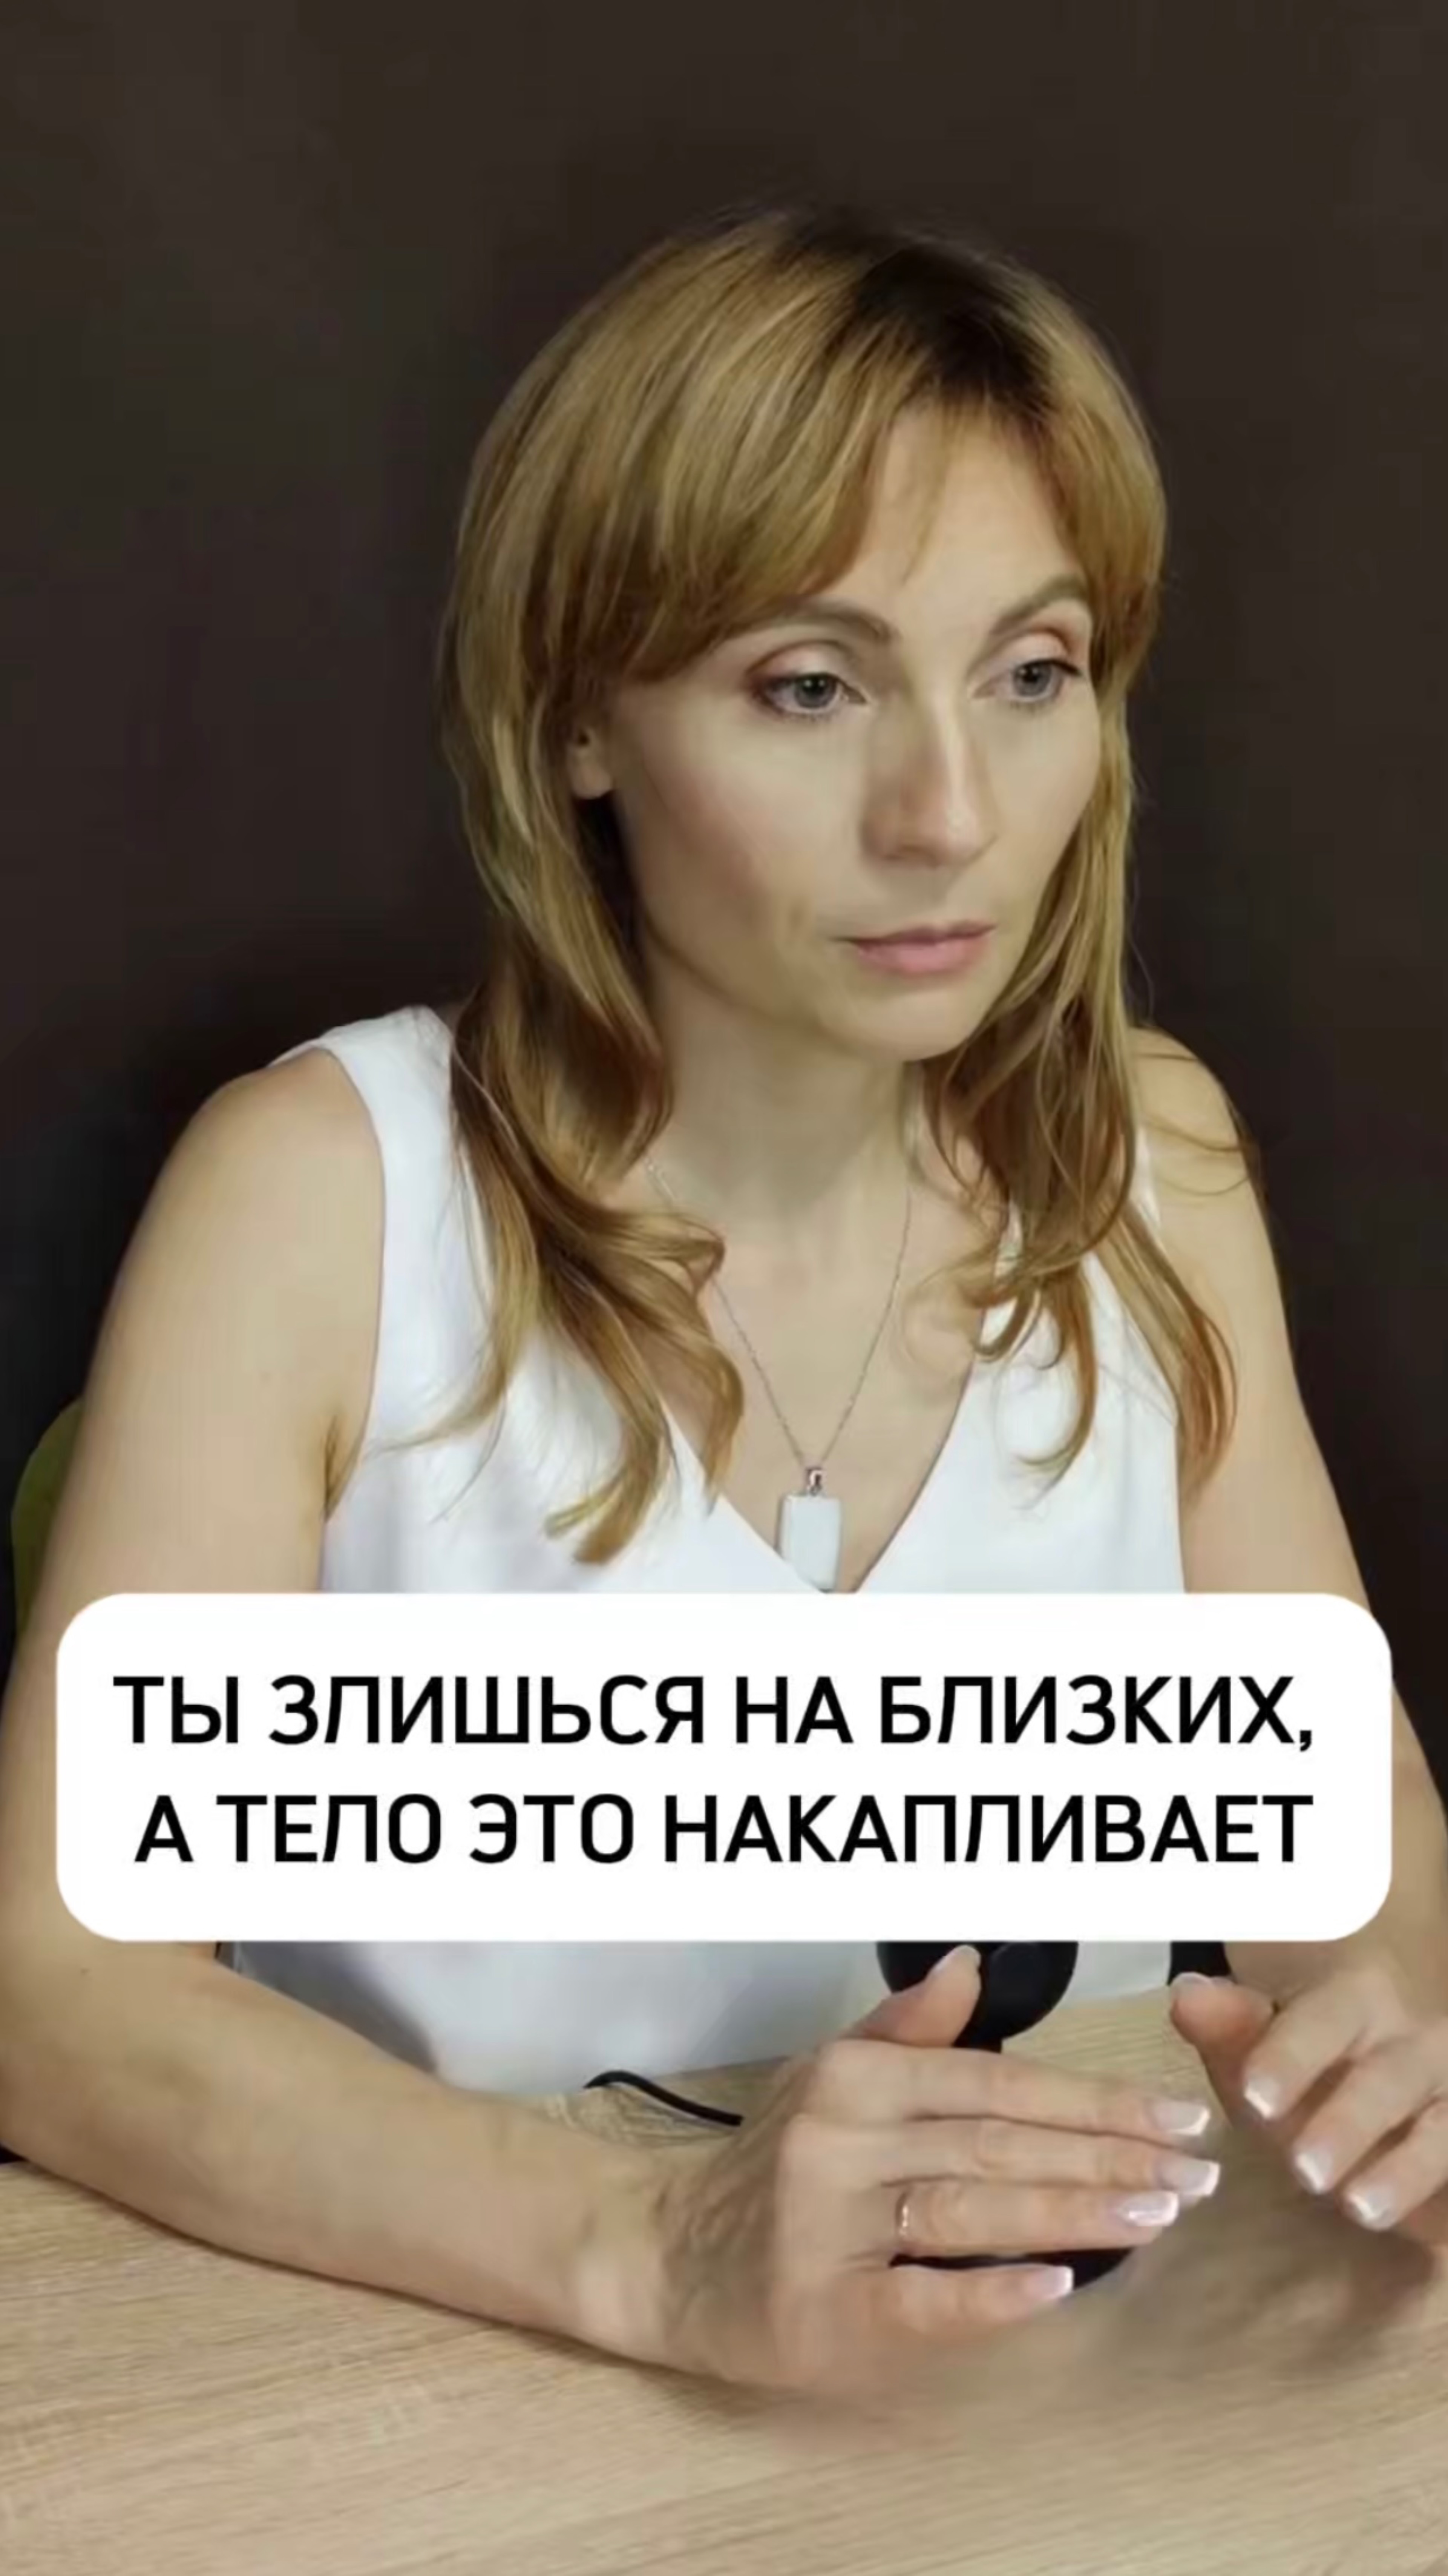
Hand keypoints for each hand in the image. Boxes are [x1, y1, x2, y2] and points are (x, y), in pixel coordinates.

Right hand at [645, 1947, 1222, 2393]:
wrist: (668, 2255)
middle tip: (1199, 2172)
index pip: (999, 2084)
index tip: (1179, 2117)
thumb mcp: (827, 2075)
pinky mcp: (821, 2308)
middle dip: (1112, 2156)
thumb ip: (906, 2028)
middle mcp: (844, 2140)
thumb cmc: (767, 2164)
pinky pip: (919, 2296)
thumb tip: (971, 1965)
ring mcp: (830, 2224)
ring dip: (1077, 2212)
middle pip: (1000, 2143)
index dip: (1096, 2100)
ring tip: (1161, 2213)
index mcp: (857, 2078)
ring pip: (975, 2209)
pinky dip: (990, 2293)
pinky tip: (1057, 2288)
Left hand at [1170, 1962, 1447, 2249]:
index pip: (1324, 2023)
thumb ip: (1232, 2023)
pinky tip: (1435, 2233)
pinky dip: (1446, 2202)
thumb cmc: (1316, 2050)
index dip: (1291, 2058)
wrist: (1396, 2051)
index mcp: (1358, 1999)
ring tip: (1359, 2207)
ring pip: (1441, 2131)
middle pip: (1387, 2080)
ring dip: (1404, 2171)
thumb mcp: (1270, 2031)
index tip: (1257, 2099)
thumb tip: (1187, 1999)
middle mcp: (1416, 2041)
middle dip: (1347, 2124)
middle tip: (1304, 2169)